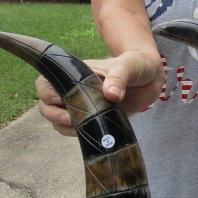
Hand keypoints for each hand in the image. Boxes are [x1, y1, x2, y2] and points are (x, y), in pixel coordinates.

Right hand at [35, 50, 164, 135]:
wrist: (151, 78)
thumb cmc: (137, 64)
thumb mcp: (129, 66)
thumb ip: (119, 77)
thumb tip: (110, 95)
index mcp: (78, 74)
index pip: (47, 81)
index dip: (47, 93)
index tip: (61, 100)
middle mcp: (76, 90)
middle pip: (46, 103)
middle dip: (52, 113)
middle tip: (69, 118)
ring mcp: (84, 105)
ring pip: (57, 118)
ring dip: (61, 126)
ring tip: (77, 127)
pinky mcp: (94, 119)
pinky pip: (73, 129)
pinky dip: (72, 133)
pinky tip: (85, 133)